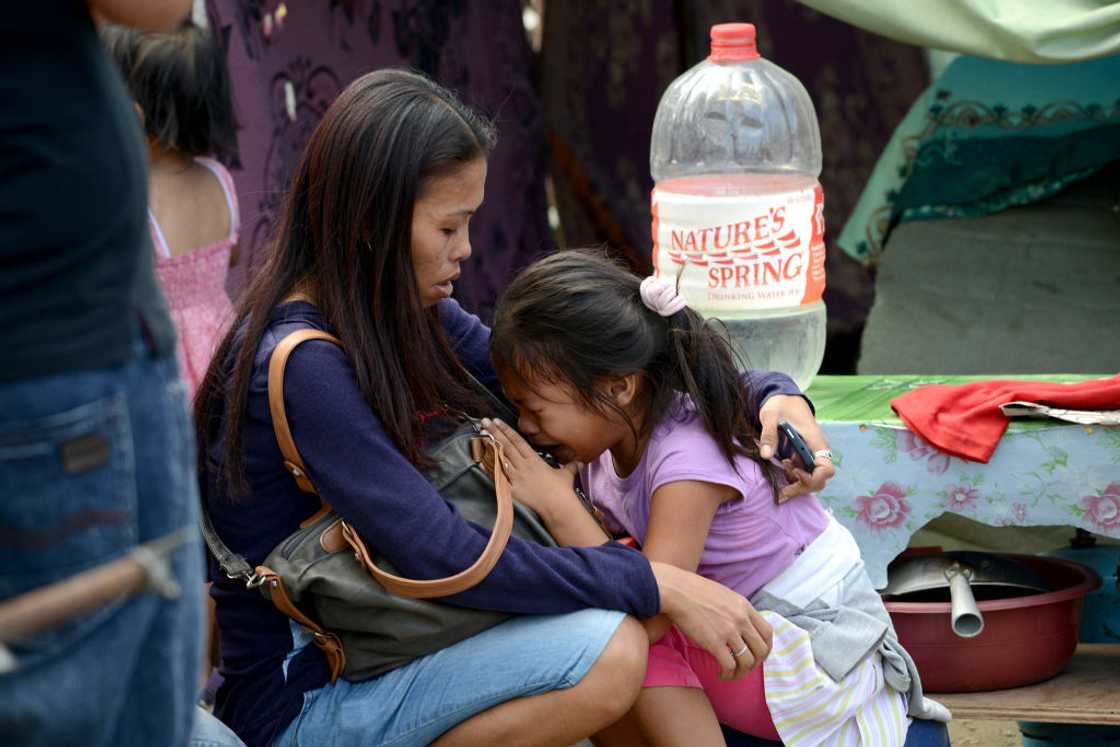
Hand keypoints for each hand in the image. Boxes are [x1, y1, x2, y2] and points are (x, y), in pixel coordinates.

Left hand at [480, 418, 580, 517]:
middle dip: (494, 433)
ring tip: (480, 436)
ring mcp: (516, 477)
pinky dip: (489, 469)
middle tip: (484, 422)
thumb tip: (580, 463)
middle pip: (506, 446)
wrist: (557, 506)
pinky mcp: (512, 489)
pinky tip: (479, 461)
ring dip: (490, 447)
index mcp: (534, 460)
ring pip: (500, 458)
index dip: (507, 430)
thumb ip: (571, 466)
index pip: (518, 441)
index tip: (497, 421)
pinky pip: (498, 477)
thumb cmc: (562, 491)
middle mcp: (523, 465)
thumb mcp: (567, 475)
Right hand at [651, 562, 771, 679]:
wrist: (676, 590)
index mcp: (744, 606)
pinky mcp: (714, 642)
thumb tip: (737, 622)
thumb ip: (734, 608)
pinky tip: (720, 674)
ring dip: (741, 672)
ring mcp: (729, 631)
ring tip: (731, 674)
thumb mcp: (722, 594)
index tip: (757, 655)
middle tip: (744, 667)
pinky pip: (729, 665)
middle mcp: (741, 619)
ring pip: (747, 661)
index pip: (767, 632)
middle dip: (755, 663)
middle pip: (761, 649)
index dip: (765, 648)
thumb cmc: (692, 590)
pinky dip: (728, 674)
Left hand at [758, 394, 835, 501]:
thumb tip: (766, 455)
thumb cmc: (780, 405)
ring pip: (812, 480)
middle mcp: (817, 450)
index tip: (795, 473)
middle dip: (802, 488)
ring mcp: (811, 454)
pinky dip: (794, 477)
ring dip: (797, 484)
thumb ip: (769, 434)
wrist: (784, 398)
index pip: (826, 469)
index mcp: (815, 441)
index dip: (814, 478)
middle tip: (781, 492)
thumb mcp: (770, 415)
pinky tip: (783, 467)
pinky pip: (804, 473)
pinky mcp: (804, 456)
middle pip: (819, 480)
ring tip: (781, 471)